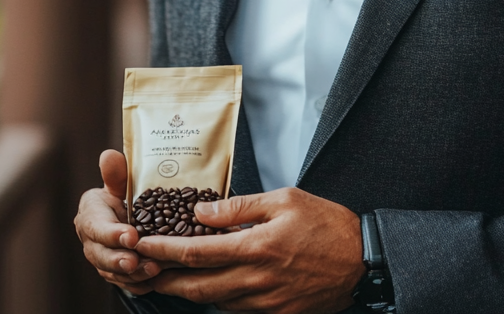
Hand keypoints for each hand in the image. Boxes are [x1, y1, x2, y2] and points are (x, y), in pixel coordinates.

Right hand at [74, 149, 161, 293]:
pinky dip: (137, 283)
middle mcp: (91, 240)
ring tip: (152, 270)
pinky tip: (153, 281)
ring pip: (113, 271)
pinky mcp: (114, 272)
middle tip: (136, 261)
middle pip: (102, 255)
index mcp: (90, 215)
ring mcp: (101, 259)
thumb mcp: (120, 181)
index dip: (112, 233)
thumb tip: (109, 156)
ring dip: (132, 273)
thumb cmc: (124, 194)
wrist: (125, 212)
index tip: (131, 234)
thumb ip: (116, 172)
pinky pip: (124, 282)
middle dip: (120, 259)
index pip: (97, 227)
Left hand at [135, 186, 362, 313]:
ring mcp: (265, 303)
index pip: (196, 252)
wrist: (361, 261)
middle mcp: (255, 280)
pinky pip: (237, 309)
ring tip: (171, 277)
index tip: (142, 243)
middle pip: (196, 288)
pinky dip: (218, 298)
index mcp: (255, 247)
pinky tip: (214, 284)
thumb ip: (240, 207)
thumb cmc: (326, 224)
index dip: (164, 250)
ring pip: (214, 302)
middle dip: (165, 281)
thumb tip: (202, 211)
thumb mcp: (284, 200)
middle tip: (142, 271)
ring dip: (189, 292)